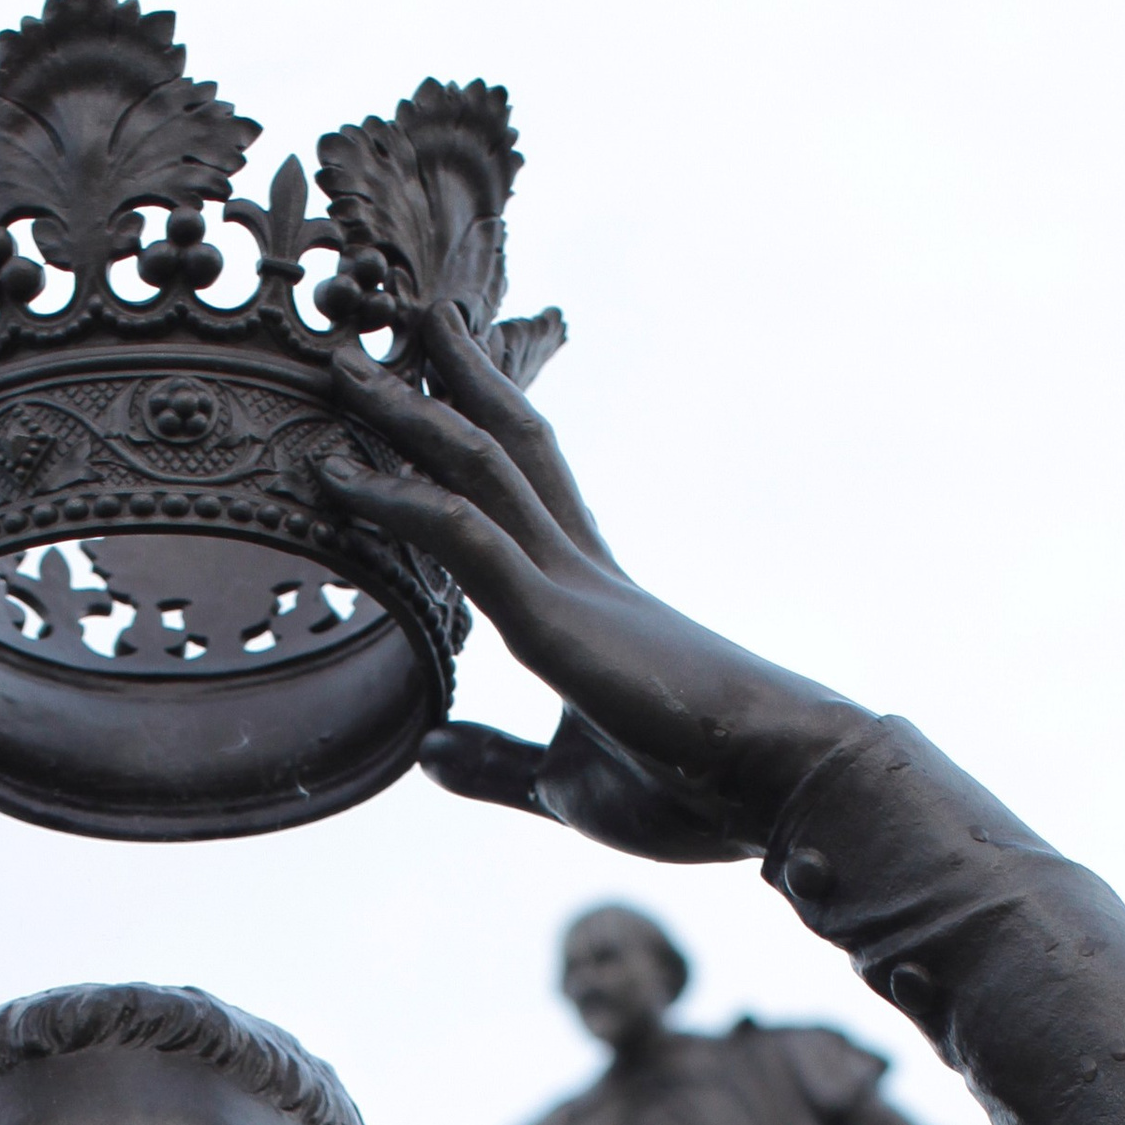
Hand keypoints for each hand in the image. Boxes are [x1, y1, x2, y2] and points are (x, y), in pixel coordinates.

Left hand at [319, 308, 864, 861]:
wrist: (780, 786)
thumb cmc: (692, 791)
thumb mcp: (564, 783)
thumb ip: (496, 762)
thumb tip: (430, 750)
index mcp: (585, 601)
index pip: (523, 489)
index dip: (474, 427)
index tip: (427, 380)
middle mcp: (577, 572)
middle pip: (498, 450)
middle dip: (439, 385)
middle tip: (377, 333)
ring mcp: (569, 590)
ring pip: (477, 472)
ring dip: (408, 415)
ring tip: (344, 365)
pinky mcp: (559, 626)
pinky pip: (470, 545)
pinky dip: (407, 506)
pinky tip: (346, 480)